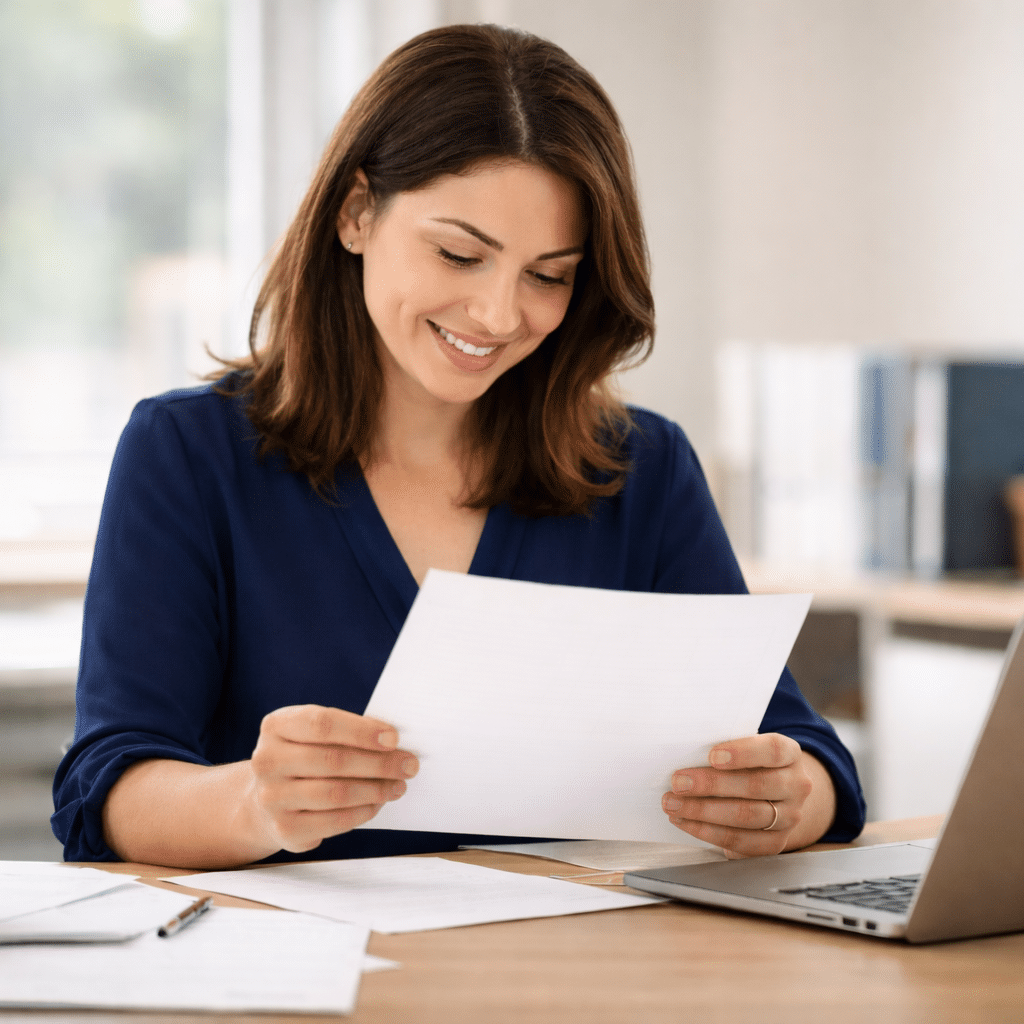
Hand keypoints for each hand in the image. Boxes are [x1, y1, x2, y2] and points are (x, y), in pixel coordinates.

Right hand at [247, 704, 418, 853]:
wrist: (266, 800)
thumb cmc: (303, 757)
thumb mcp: (312, 734)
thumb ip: (345, 732)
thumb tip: (393, 741)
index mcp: (276, 726)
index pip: (322, 724)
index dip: (361, 731)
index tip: (394, 738)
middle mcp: (267, 760)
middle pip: (333, 760)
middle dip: (380, 763)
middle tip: (409, 765)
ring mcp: (272, 797)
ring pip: (337, 793)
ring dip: (376, 789)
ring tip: (398, 785)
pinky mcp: (284, 828)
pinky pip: (334, 821)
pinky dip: (363, 811)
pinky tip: (378, 803)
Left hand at [661, 734, 833, 856]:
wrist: (778, 794)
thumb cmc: (753, 764)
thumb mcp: (746, 748)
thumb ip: (726, 748)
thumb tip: (686, 752)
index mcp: (790, 754)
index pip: (772, 750)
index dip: (743, 753)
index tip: (712, 755)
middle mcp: (795, 786)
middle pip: (755, 786)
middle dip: (711, 785)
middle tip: (678, 782)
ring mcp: (789, 817)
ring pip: (746, 816)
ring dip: (703, 811)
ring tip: (674, 804)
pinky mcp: (775, 843)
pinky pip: (740, 841)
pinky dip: (707, 832)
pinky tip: (686, 822)